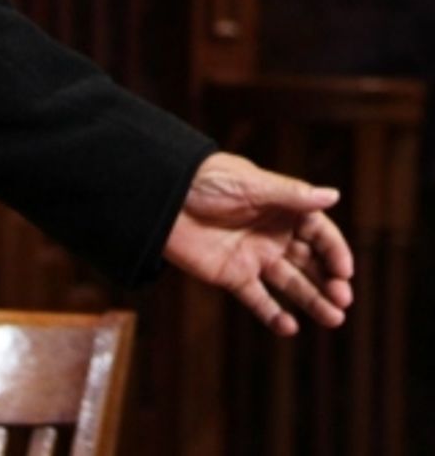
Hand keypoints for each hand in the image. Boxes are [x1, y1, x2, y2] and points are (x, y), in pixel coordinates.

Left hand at [164, 152, 353, 335]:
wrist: (162, 196)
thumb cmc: (206, 180)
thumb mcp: (250, 184)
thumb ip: (290, 195)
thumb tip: (334, 194)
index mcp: (280, 208)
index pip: (318, 233)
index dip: (334, 251)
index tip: (344, 270)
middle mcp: (272, 234)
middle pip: (310, 261)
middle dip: (330, 281)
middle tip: (343, 299)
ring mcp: (254, 256)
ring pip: (291, 284)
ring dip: (313, 301)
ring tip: (333, 319)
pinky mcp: (232, 275)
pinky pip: (258, 299)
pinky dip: (273, 314)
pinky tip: (289, 326)